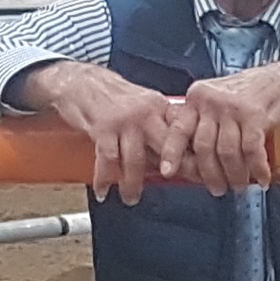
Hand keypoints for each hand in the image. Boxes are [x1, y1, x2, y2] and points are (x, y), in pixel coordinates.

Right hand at [18, 60, 182, 202]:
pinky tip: (103, 190)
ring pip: (136, 160)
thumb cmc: (114, 98)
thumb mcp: (144, 106)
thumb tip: (175, 161)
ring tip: (131, 198)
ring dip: (132, 184)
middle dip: (174, 169)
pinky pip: (107, 161)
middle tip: (173, 187)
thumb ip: (158, 130)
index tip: (198, 175)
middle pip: (166, 145)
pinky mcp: (103, 128)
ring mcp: (124, 121)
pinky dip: (104, 179)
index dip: (193, 155)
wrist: (81, 81)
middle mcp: (146, 113)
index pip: (183, 133)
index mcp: (160, 107)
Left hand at [167, 58, 279, 193]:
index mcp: (197, 97)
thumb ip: (203, 121)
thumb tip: (190, 157)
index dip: (171, 153)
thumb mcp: (218, 99)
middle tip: (218, 188)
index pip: (178, 129)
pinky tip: (262, 177)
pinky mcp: (255, 114)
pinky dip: (257, 168)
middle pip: (203, 146)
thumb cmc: (251, 93)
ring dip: (235, 175)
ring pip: (226, 152)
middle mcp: (211, 100)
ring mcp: (232, 106)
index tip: (168, 172)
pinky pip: (251, 150)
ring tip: (240, 184)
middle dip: (210, 174)